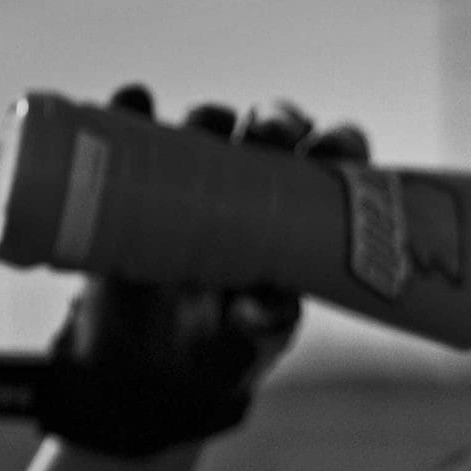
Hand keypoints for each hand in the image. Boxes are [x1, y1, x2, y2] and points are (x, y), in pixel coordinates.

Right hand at [27, 86, 365, 457]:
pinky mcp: (134, 182)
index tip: (336, 146)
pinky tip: (135, 103)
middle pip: (272, 134)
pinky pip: (131, 134)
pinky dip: (131, 111)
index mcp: (299, 219)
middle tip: (274, 130)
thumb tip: (264, 308)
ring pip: (207, 128)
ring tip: (209, 127)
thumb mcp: (245, 343)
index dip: (339, 148)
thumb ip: (260, 324)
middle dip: (278, 121)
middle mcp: (251, 188)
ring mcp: (192, 180)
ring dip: (211, 118)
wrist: (142, 367)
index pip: (330, 167)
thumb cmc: (218, 348)